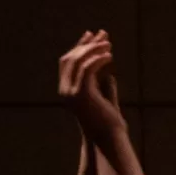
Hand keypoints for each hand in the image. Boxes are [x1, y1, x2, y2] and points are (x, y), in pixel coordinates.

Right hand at [57, 31, 124, 148]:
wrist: (109, 140)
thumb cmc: (110, 125)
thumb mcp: (106, 102)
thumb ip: (105, 88)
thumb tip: (109, 74)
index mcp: (68, 91)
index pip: (69, 62)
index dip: (79, 47)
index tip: (92, 36)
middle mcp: (65, 90)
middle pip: (71, 58)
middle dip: (86, 44)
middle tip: (103, 34)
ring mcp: (71, 92)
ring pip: (78, 61)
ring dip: (93, 49)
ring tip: (109, 43)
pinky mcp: (81, 94)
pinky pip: (87, 69)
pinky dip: (97, 59)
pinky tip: (109, 55)